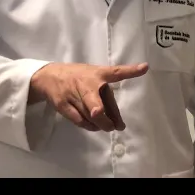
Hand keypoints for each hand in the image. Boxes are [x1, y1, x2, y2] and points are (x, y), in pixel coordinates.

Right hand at [29, 62, 148, 131]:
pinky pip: (78, 120)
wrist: (49, 76)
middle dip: (101, 115)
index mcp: (98, 74)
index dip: (130, 70)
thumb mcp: (94, 76)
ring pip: (89, 115)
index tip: (145, 67)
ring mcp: (73, 95)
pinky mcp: (62, 105)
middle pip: (95, 103)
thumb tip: (117, 119)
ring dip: (101, 125)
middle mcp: (87, 84)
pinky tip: (95, 127)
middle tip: (115, 127)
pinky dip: (88, 126)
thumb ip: (107, 94)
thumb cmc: (79, 77)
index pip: (116, 72)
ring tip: (109, 127)